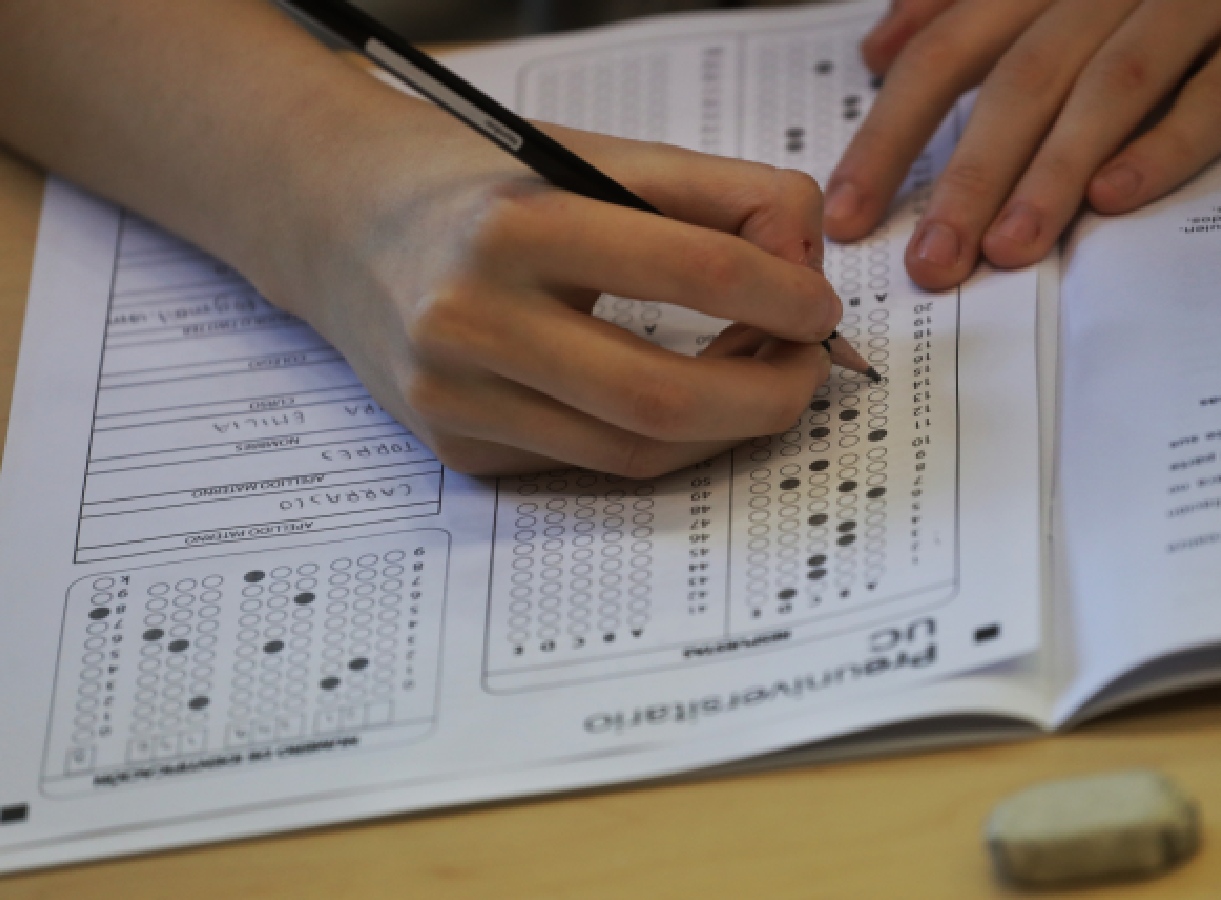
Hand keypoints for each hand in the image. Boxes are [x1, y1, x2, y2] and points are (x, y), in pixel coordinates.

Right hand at [272, 115, 839, 476]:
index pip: (694, 269)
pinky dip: (662, 441)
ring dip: (726, 427)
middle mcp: (472, 318)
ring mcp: (457, 398)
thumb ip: (716, 194)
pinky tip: (687, 403)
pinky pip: (592, 463)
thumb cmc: (488, 184)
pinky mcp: (458, 448)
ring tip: (759, 380)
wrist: (344, 225)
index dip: (783, 295)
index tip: (820, 305)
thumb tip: (805, 260)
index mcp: (516, 222)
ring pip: (635, 449)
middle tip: (810, 370)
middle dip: (767, 393)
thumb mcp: (595, 156)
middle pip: (663, 393)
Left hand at [823, 0, 1220, 289]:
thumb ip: (973, 0)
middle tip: (929, 262)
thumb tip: (883, 46)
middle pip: (1022, 78)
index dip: (894, 131)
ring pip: (1113, 84)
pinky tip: (1121, 197)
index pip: (952, 49)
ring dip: (1054, 170)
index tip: (852, 212)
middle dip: (965, 175)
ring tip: (1008, 251)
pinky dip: (1173, 138)